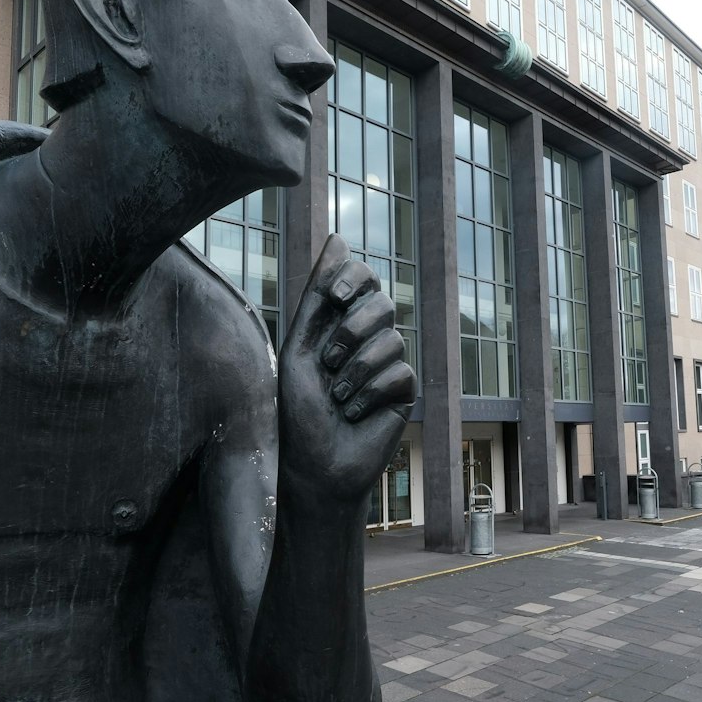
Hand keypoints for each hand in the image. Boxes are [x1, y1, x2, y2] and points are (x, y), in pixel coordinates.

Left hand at [278, 235, 416, 512]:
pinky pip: (400, 371)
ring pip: (392, 338)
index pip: (362, 279)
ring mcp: (388, 364)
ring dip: (356, 370)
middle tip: (328, 361)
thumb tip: (337, 237)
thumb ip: (318, 295)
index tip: (335, 295)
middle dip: (352, 329)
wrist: (313, 464)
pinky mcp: (404, 392)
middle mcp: (366, 339)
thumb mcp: (299, 346)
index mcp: (338, 323)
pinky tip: (355, 412)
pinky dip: (371, 391)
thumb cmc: (297, 410)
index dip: (354, 278)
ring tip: (337, 397)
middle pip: (382, 303)